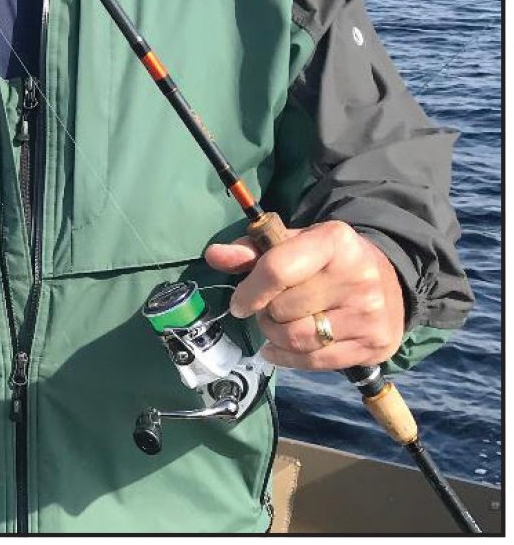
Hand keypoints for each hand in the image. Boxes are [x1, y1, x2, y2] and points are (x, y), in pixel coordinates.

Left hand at [204, 220, 405, 370]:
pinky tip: (283, 347)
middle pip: (283, 310)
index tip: (239, 304)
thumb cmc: (327, 260)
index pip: (277, 270)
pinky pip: (315, 362)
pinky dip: (288, 358)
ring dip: (275, 336)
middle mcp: (358, 276)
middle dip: (266, 312)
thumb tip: (214, 255)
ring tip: (279, 324)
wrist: (389, 280)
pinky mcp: (376, 345)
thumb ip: (251, 251)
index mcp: (334, 241)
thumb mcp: (293, 244)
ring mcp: (370, 314)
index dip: (249, 291)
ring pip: (296, 339)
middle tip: (271, 308)